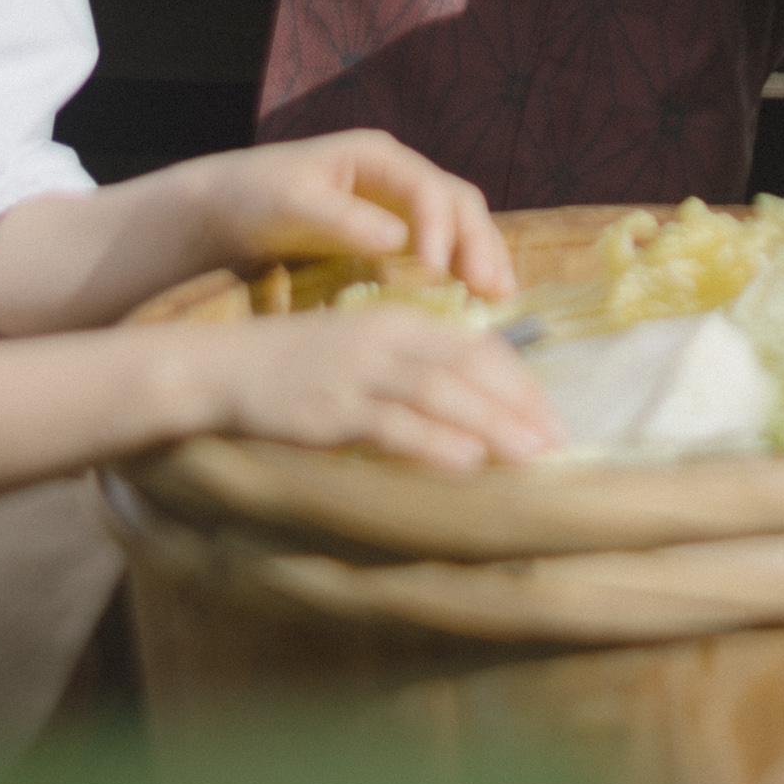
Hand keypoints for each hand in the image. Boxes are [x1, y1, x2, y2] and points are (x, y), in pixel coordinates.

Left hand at [166, 130, 517, 299]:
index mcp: (377, 156)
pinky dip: (462, 269)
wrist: (228, 209)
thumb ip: (342, 220)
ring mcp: (401, 203)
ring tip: (499, 297)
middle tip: (492, 288)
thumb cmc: (255, 198)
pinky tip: (474, 301)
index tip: (435, 271)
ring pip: (459, 224)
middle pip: (458, 202)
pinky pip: (443, 247)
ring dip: (482, 257)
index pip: (426, 189)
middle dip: (478, 244)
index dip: (438, 229)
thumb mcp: (291, 205)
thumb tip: (397, 240)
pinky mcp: (397, 233)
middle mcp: (398, 175)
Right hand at [172, 307, 561, 470]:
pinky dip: (433, 443)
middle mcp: (387, 339)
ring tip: (531, 455)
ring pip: (440, 394)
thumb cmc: (299, 366)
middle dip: (519, 406)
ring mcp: (360, 373)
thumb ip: (414, 371)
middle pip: (468, 369)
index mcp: (401, 321)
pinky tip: (466, 462)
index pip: (476, 346)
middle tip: (559, 442)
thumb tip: (472, 410)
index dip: (520, 382)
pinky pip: (392, 426)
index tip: (552, 416)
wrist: (224, 368)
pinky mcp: (332, 409)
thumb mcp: (364, 353)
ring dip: (492, 425)